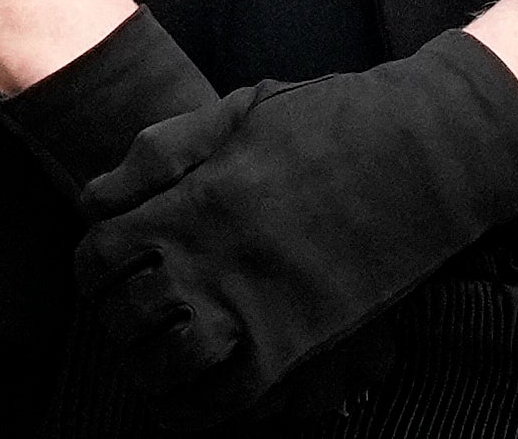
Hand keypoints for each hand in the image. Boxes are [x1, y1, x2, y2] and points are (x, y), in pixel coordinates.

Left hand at [74, 28, 517, 422]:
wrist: (425, 149)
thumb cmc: (335, 120)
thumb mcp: (241, 109)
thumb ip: (163, 150)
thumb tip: (100, 197)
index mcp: (192, 200)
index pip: (99, 256)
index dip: (93, 270)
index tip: (109, 271)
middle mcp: (209, 260)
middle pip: (125, 316)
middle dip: (120, 319)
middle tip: (136, 315)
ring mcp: (251, 308)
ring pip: (165, 367)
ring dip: (151, 367)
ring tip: (158, 356)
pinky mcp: (296, 345)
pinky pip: (223, 401)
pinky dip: (196, 408)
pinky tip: (194, 394)